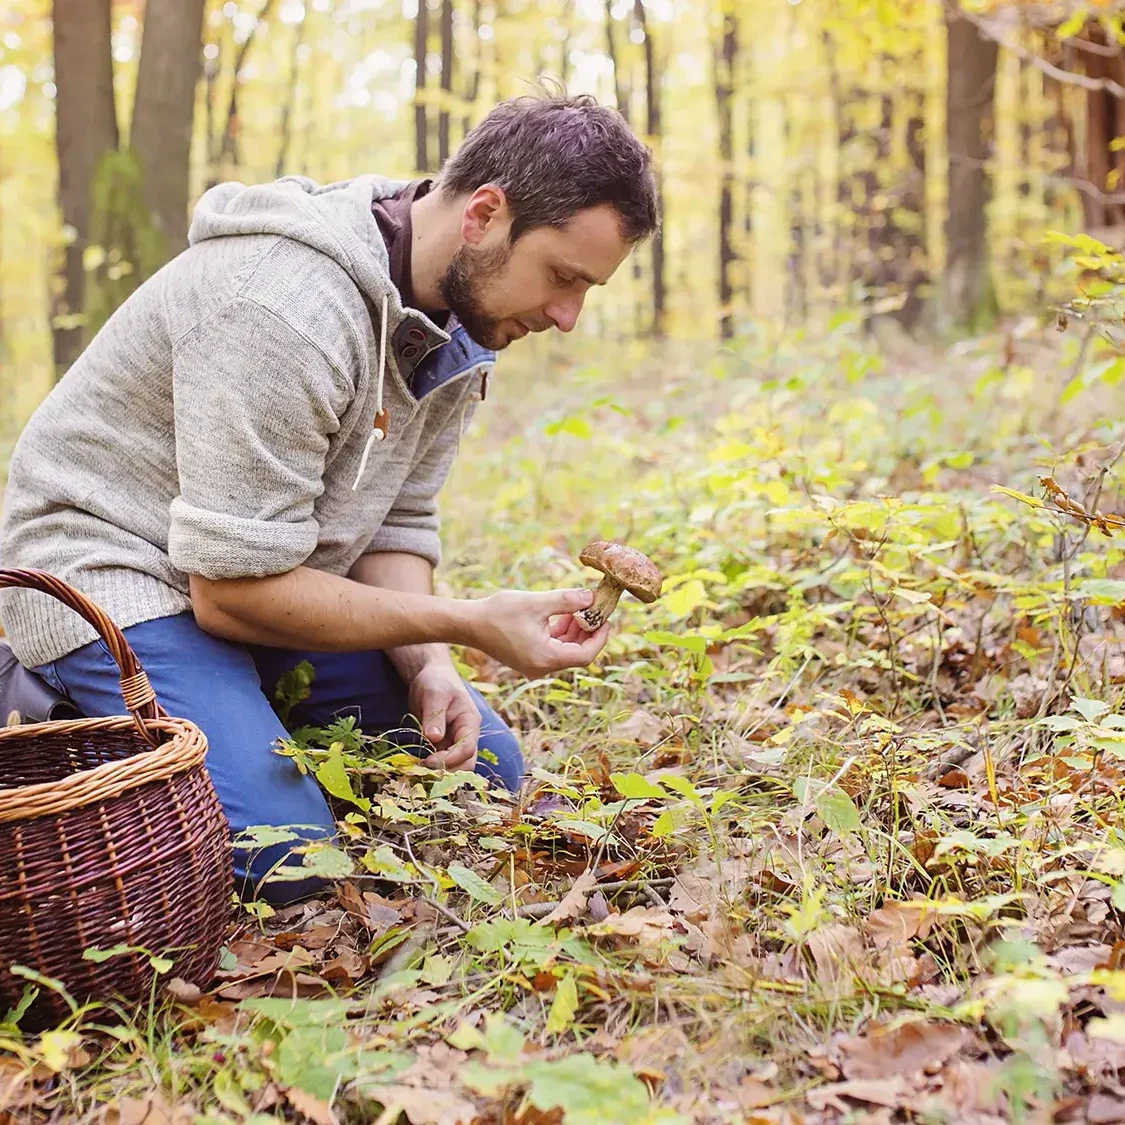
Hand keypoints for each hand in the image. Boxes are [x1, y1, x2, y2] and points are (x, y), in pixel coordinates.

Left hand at [408, 660, 480, 772]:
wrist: (431, 677)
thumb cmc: (436, 681)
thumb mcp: (434, 694)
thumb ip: (434, 716)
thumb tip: (434, 738)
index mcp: (470, 722)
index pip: (467, 748)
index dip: (450, 759)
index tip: (429, 762)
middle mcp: (466, 735)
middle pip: (466, 763)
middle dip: (447, 771)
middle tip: (423, 772)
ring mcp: (455, 742)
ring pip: (455, 767)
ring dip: (440, 773)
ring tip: (418, 772)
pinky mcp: (443, 746)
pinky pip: (442, 763)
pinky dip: (432, 769)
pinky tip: (416, 768)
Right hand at [469, 588, 610, 679]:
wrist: (468, 624)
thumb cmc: (498, 613)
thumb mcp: (536, 603)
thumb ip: (567, 601)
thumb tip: (591, 597)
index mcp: (546, 658)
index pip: (586, 655)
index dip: (600, 638)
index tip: (607, 618)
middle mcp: (542, 667)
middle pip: (577, 653)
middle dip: (588, 631)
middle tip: (596, 609)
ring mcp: (534, 665)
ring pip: (565, 650)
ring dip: (575, 631)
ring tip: (578, 607)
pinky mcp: (528, 658)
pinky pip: (553, 648)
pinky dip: (561, 633)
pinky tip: (563, 614)